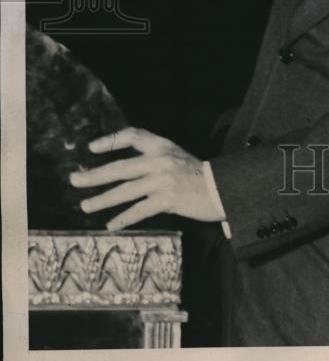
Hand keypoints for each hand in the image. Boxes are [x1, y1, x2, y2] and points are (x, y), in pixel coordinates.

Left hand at [69, 127, 223, 229]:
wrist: (221, 188)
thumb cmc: (197, 174)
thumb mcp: (176, 156)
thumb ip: (154, 158)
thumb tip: (125, 170)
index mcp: (162, 145)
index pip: (132, 135)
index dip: (111, 140)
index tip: (92, 148)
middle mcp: (160, 160)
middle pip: (120, 167)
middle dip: (94, 175)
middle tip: (74, 180)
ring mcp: (163, 180)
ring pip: (125, 190)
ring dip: (102, 199)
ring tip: (85, 206)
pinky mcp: (167, 199)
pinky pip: (139, 210)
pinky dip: (124, 218)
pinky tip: (111, 224)